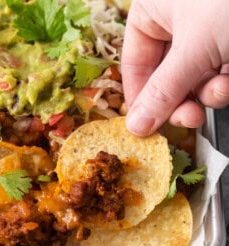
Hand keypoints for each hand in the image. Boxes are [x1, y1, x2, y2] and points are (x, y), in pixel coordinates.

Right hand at [121, 0, 228, 135]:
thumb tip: (136, 125)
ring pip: (191, 78)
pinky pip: (214, 72)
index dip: (139, 99)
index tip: (145, 126)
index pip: (134, 64)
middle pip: (163, 76)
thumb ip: (162, 92)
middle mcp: (174, 20)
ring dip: (205, 94)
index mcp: (152, 11)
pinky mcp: (225, 40)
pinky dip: (223, 83)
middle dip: (178, 101)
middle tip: (186, 119)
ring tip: (221, 92)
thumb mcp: (193, 48)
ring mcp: (202, 30)